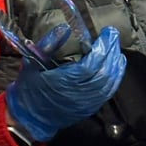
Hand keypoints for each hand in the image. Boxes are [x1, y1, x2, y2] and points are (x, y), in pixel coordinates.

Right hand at [5, 26, 126, 141]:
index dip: (102, 48)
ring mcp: (85, 103)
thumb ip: (48, 44)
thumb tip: (64, 29)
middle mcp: (78, 94)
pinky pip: (107, 92)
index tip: (106, 33)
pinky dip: (115, 78)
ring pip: (109, 83)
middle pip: (103, 72)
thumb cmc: (29, 88)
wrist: (29, 116)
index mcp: (63, 82)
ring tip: (116, 48)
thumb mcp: (31, 62)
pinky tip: (116, 67)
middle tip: (113, 35)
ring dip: (116, 64)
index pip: (90, 64)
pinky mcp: (89, 108)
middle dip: (112, 51)